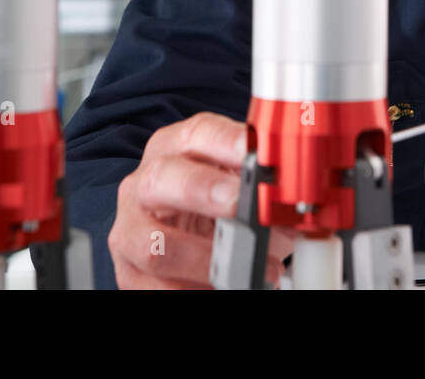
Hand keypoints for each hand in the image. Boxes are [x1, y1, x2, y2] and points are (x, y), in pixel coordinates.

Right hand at [109, 111, 295, 288]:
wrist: (188, 244)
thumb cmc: (217, 208)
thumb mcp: (240, 188)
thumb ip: (261, 189)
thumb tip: (293, 207)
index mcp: (175, 148)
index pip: (197, 134)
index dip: (226, 141)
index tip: (254, 153)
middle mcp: (146, 184)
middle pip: (161, 178)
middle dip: (201, 189)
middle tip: (239, 201)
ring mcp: (132, 229)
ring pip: (153, 243)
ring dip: (204, 259)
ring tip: (245, 268)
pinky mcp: (131, 272)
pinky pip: (156, 287)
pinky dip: (193, 290)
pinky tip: (224, 289)